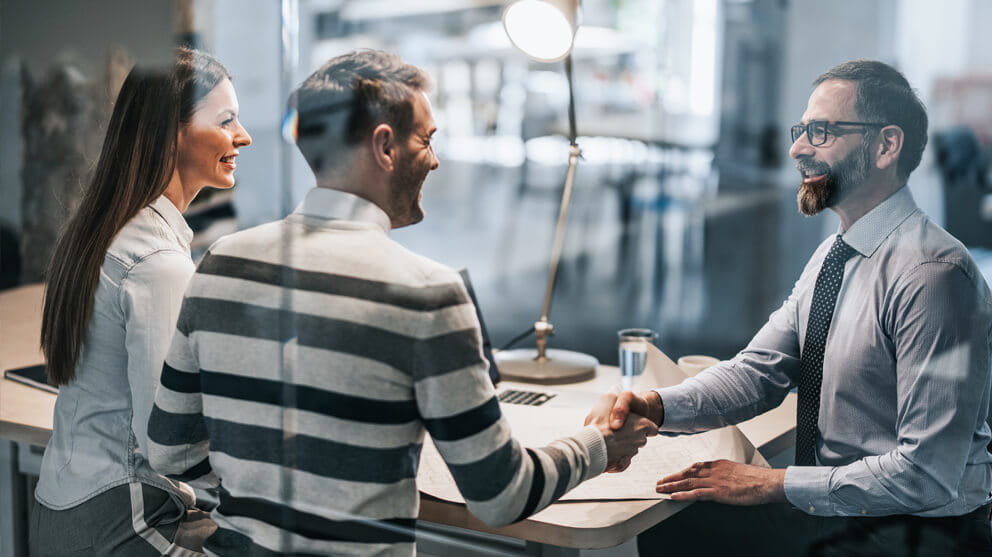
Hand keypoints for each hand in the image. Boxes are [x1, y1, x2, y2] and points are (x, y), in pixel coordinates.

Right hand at [585, 392, 657, 472]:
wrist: (591, 445)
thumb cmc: (601, 422)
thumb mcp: (608, 398)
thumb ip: (614, 393)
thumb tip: (615, 389)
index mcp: (643, 425)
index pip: (652, 428)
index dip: (643, 425)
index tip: (633, 424)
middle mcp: (640, 440)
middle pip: (640, 439)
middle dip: (630, 436)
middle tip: (615, 430)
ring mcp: (631, 454)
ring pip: (629, 450)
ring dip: (621, 446)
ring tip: (607, 440)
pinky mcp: (621, 465)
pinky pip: (621, 462)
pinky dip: (615, 459)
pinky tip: (606, 452)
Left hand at [655, 459, 785, 504]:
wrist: (767, 482)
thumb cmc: (757, 479)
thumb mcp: (738, 471)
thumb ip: (727, 473)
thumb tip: (722, 479)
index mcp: (719, 464)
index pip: (695, 467)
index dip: (682, 472)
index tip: (673, 475)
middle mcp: (714, 470)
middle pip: (687, 474)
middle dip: (672, 478)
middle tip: (660, 482)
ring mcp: (715, 481)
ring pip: (688, 483)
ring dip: (672, 486)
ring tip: (661, 489)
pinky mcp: (718, 492)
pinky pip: (696, 494)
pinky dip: (683, 495)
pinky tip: (673, 497)